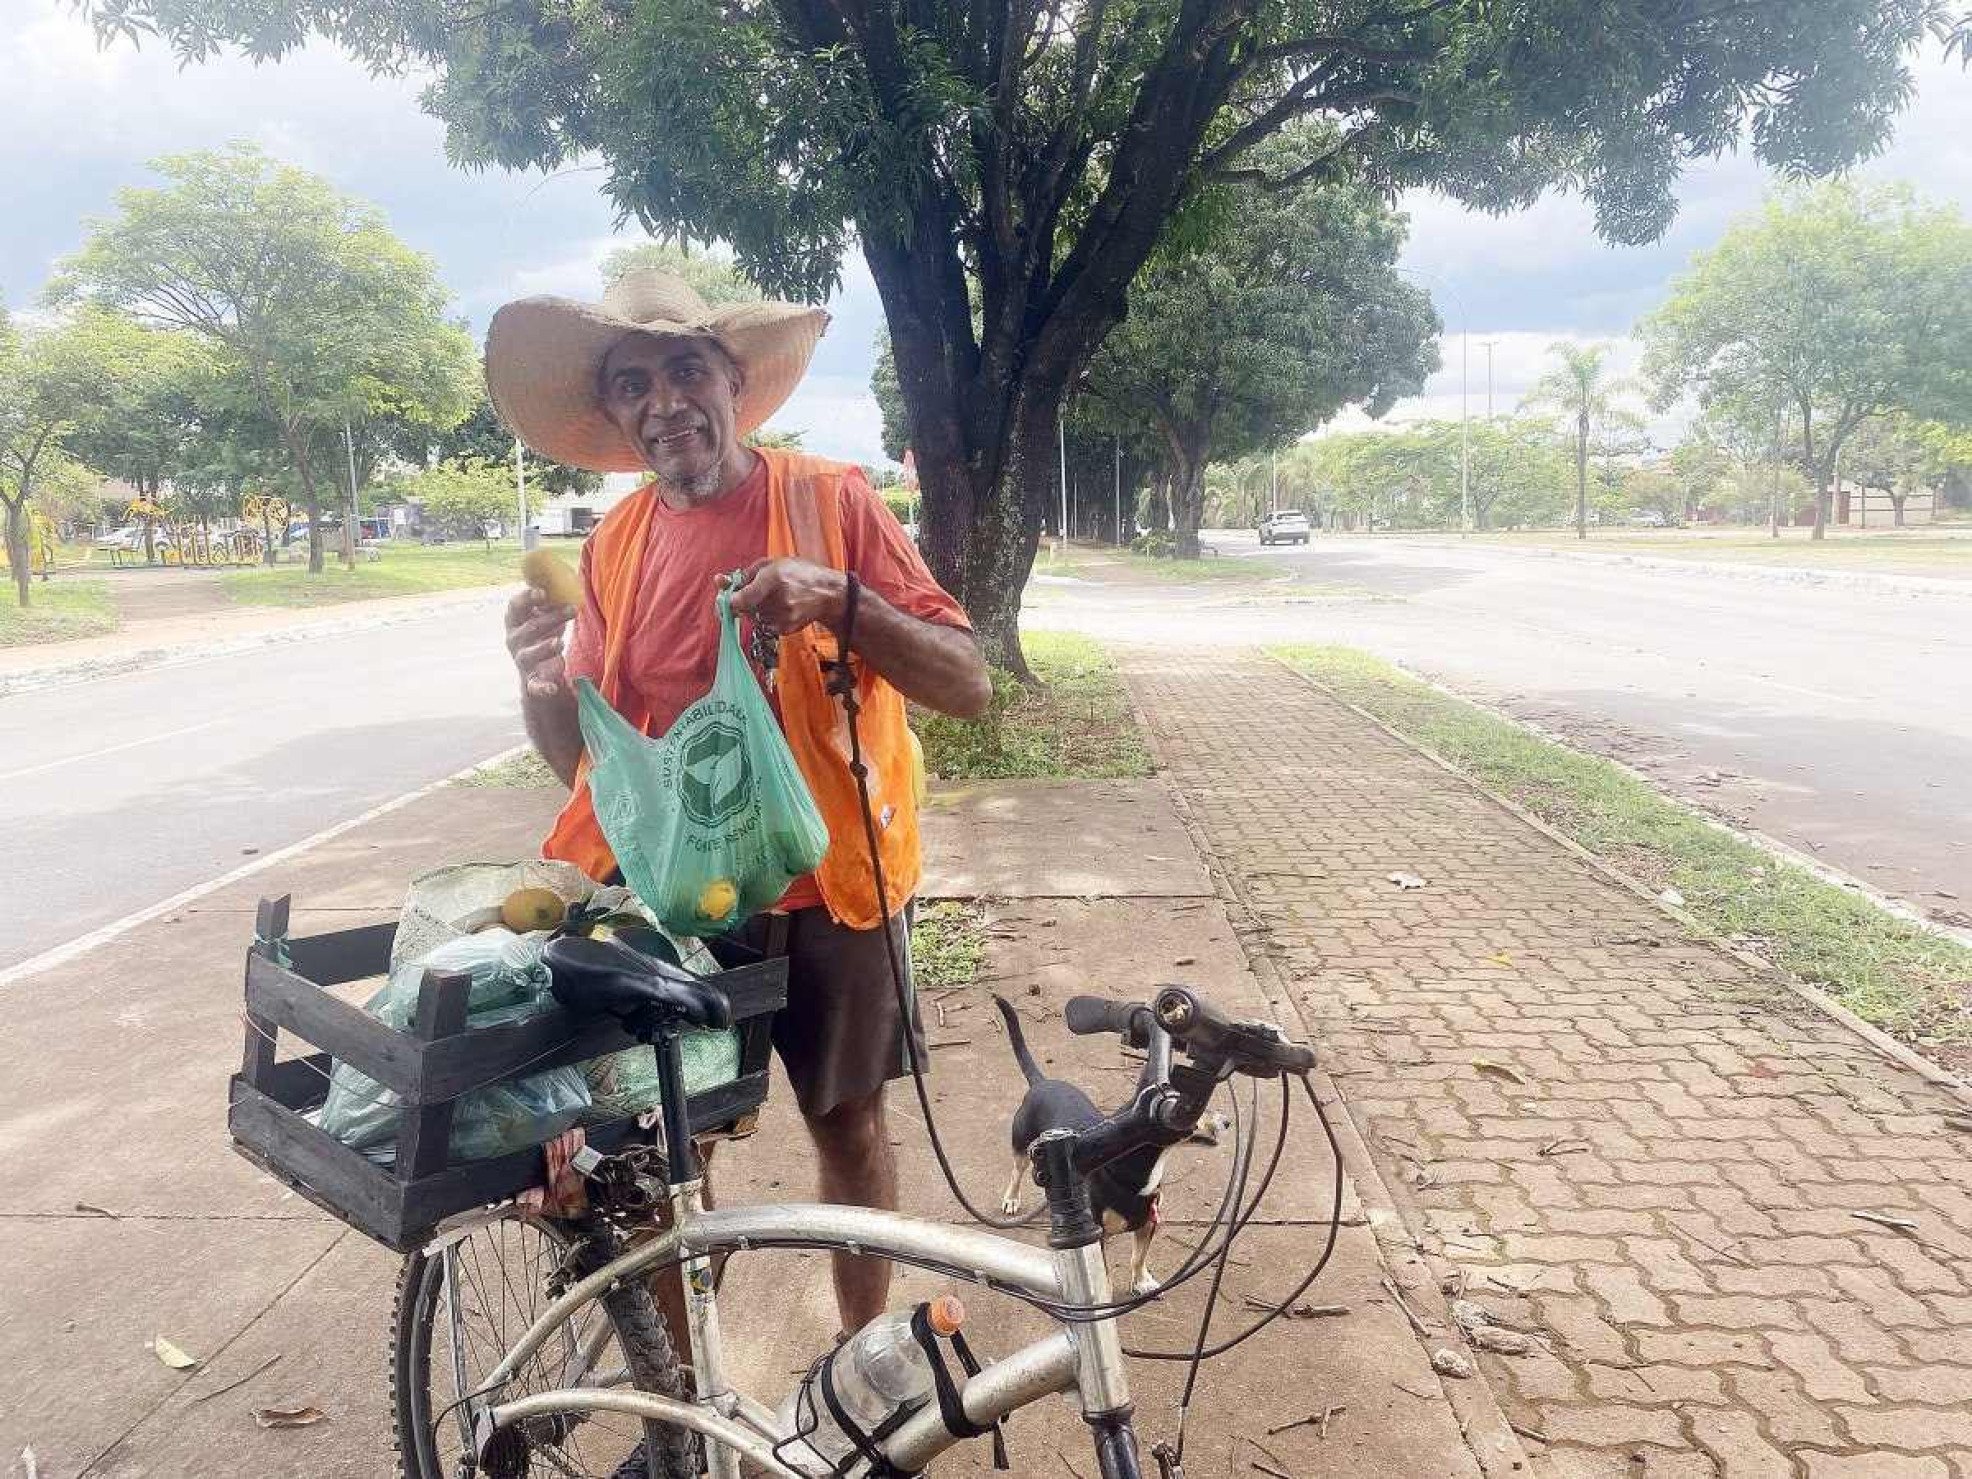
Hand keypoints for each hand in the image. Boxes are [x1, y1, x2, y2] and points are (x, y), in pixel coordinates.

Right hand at [505, 586, 574, 697]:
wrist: (537, 669)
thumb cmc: (542, 634)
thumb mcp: (544, 616)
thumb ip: (549, 601)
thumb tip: (564, 577)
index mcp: (515, 622)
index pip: (515, 607)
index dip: (527, 598)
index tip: (543, 592)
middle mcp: (514, 641)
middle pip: (530, 628)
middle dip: (551, 618)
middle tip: (571, 609)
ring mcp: (522, 661)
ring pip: (530, 654)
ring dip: (545, 647)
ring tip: (559, 642)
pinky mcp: (532, 681)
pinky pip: (536, 686)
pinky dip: (543, 688)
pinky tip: (552, 688)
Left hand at [722, 557, 846, 634]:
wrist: (829, 595)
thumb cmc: (801, 574)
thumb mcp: (775, 563)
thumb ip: (746, 573)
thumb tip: (720, 581)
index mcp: (775, 577)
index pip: (742, 598)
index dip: (729, 601)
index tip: (724, 599)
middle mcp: (778, 600)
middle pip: (745, 608)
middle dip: (741, 602)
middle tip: (751, 592)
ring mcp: (782, 617)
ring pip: (754, 616)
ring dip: (756, 608)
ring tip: (775, 596)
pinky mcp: (785, 629)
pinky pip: (764, 623)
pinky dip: (767, 616)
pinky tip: (782, 607)